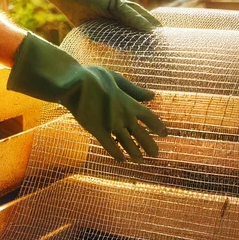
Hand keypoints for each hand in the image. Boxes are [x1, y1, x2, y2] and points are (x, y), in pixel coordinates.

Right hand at [6, 32, 166, 161]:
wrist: (73, 83)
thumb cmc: (94, 77)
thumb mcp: (117, 79)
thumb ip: (134, 90)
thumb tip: (152, 96)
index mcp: (130, 102)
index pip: (149, 118)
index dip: (158, 126)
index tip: (165, 134)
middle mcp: (124, 116)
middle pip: (141, 134)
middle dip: (149, 145)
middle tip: (156, 155)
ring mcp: (111, 125)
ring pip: (127, 143)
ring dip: (135, 153)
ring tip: (140, 161)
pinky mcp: (97, 131)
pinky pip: (109, 146)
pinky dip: (116, 153)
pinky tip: (121, 160)